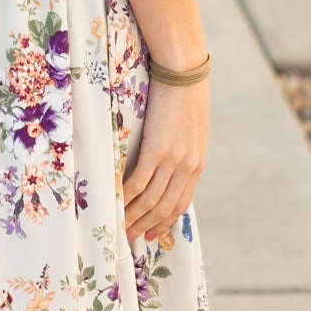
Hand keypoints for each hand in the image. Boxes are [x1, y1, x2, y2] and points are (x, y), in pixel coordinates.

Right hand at [123, 78, 208, 244]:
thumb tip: (165, 162)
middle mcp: (188, 167)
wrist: (184, 72)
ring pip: (150, 200)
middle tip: (126, 238)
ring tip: (117, 227)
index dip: (163, 222)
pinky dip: (125, 197)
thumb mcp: (190, 128)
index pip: (179, 204)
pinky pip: (139, 182)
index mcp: (197, 164)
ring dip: (132, 217)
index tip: (150, 235)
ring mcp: (173, 160)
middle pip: (164, 208)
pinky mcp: (157, 150)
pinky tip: (114, 204)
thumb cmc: (184, 95)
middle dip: (144, 226)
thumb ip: (181, 149)